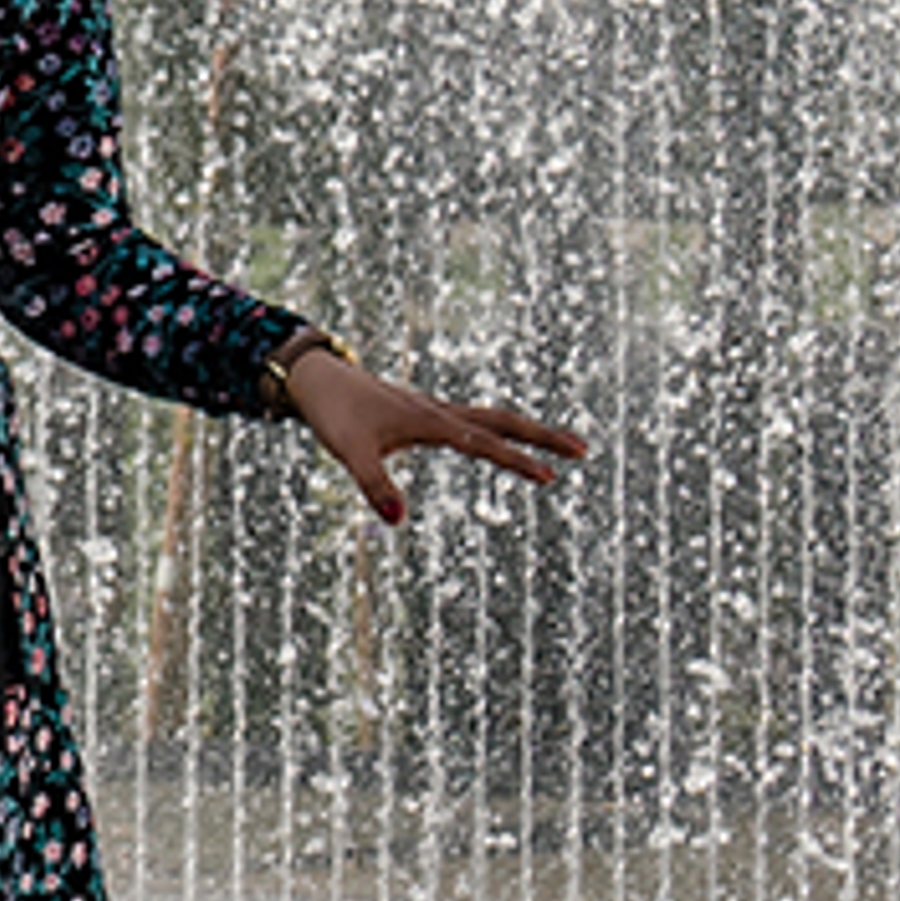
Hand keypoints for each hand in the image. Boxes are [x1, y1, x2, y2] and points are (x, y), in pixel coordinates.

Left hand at [287, 348, 588, 529]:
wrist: (317, 379)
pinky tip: (501, 441)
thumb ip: (374, 486)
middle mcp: (440, 412)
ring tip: (560, 447)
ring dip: (526, 431)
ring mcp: (435, 411)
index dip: (516, 462)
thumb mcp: (350, 453)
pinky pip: (473, 421)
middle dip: (542, 436)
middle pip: (503, 421)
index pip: (484, 444)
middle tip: (583, 449)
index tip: (550, 476)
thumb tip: (398, 521)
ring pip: (492, 418)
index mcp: (431, 421)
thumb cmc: (334, 416)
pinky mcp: (424, 414)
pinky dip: (498, 430)